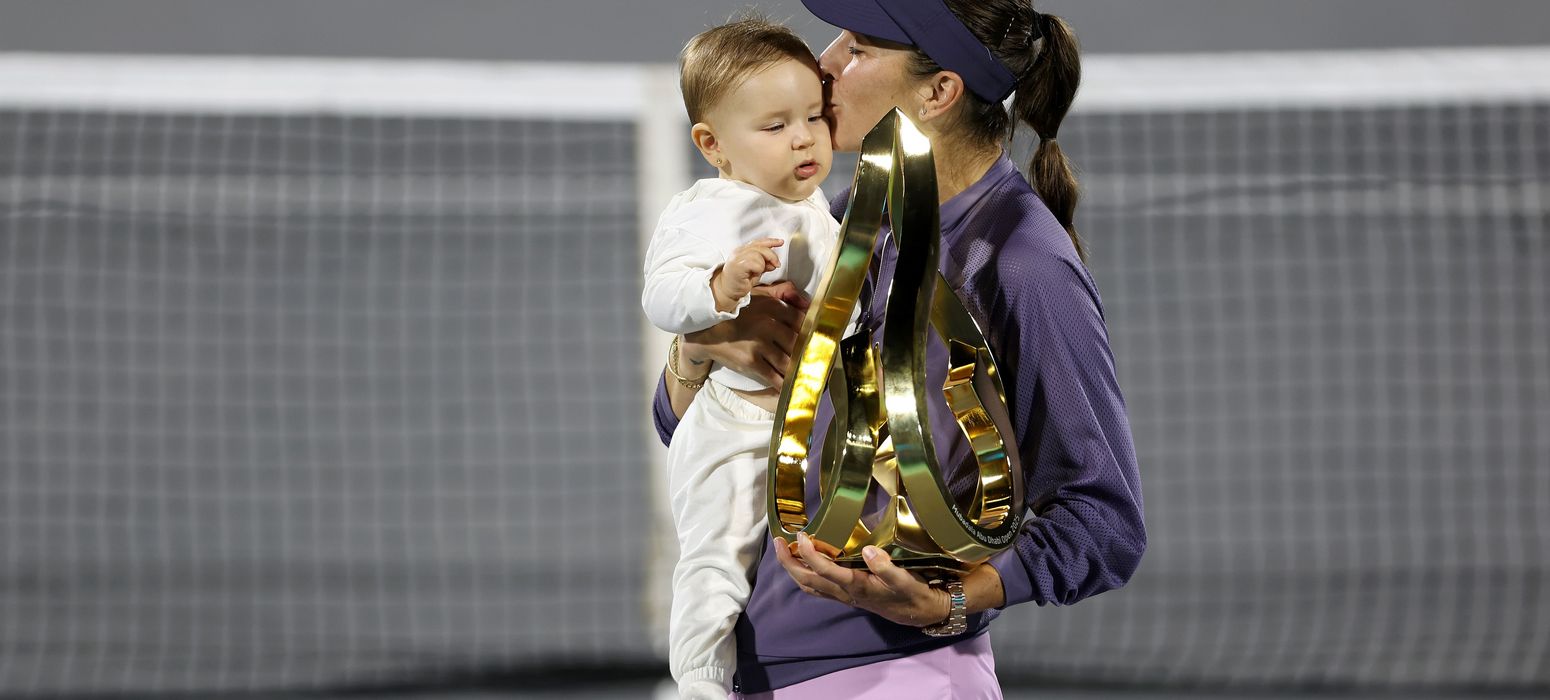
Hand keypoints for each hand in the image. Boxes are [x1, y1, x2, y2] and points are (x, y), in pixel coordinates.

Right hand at [681, 280, 808, 386]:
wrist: (706, 330)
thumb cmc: (735, 313)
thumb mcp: (758, 297)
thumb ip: (781, 295)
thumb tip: (807, 303)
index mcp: (772, 307)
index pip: (801, 320)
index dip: (813, 332)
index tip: (820, 341)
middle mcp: (768, 324)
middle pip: (797, 343)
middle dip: (807, 355)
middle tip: (815, 363)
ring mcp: (759, 344)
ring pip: (787, 361)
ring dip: (797, 371)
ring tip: (805, 376)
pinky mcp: (750, 361)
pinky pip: (772, 376)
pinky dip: (782, 383)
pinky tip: (789, 388)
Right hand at [711, 238, 782, 311]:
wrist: (727, 290)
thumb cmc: (739, 281)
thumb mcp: (755, 271)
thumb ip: (764, 264)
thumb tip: (774, 262)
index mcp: (742, 250)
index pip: (758, 242)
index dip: (771, 241)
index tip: (780, 242)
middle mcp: (739, 252)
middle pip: (760, 246)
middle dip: (771, 255)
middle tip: (776, 265)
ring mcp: (737, 258)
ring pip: (758, 254)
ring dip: (762, 265)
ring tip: (758, 272)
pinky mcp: (737, 266)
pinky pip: (754, 263)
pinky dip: (758, 269)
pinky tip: (754, 274)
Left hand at [772, 532, 950, 627]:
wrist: (920, 613)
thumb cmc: (912, 594)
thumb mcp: (905, 580)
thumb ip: (886, 567)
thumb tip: (868, 550)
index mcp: (857, 586)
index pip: (825, 570)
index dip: (809, 553)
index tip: (801, 535)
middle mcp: (845, 593)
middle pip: (807, 581)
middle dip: (789, 563)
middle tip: (777, 542)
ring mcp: (843, 596)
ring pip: (809, 586)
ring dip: (793, 569)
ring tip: (783, 550)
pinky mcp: (846, 595)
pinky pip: (817, 587)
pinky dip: (804, 575)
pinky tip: (802, 563)